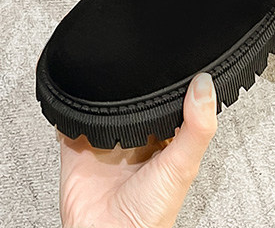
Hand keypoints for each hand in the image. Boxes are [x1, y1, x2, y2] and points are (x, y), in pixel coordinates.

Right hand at [59, 73, 217, 227]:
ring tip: (102, 76)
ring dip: (99, 94)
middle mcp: (134, 142)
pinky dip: (68, 111)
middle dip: (131, 86)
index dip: (171, 86)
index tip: (173, 62)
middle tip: (131, 63)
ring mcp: (104, 145)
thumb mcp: (182, 167)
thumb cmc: (150, 218)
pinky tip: (75, 99)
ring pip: (101, 108)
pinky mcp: (77, 149)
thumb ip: (197, 129)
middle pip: (133, 103)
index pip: (168, 105)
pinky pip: (69, 122)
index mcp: (163, 143)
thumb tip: (206, 86)